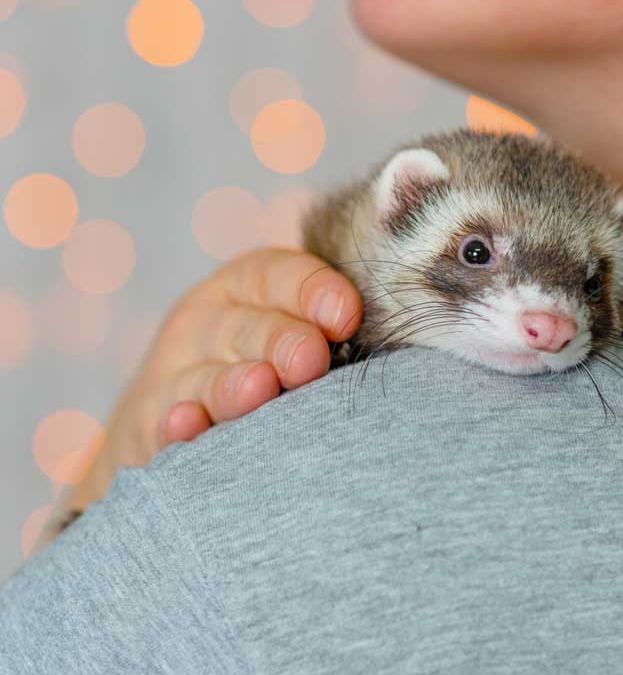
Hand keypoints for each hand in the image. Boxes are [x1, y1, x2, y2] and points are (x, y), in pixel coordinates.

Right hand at [35, 247, 361, 551]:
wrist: (173, 415)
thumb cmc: (262, 363)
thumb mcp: (287, 330)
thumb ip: (329, 327)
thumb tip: (395, 333)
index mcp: (249, 285)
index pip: (279, 275)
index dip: (313, 291)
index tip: (346, 316)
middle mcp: (209, 320)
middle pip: (250, 326)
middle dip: (282, 341)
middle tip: (311, 360)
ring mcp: (175, 370)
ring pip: (208, 375)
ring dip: (234, 383)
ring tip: (261, 388)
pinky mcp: (149, 423)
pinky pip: (164, 423)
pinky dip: (177, 424)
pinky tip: (187, 424)